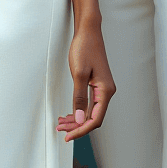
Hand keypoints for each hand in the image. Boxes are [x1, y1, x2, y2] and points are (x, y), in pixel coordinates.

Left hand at [56, 22, 114, 140]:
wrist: (88, 31)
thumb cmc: (84, 48)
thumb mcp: (78, 73)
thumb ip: (79, 98)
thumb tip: (80, 120)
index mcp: (105, 91)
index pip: (95, 119)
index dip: (81, 130)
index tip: (68, 136)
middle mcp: (106, 92)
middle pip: (93, 117)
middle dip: (77, 126)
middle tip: (60, 130)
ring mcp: (102, 88)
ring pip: (90, 111)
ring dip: (77, 119)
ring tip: (61, 123)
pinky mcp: (96, 84)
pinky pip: (89, 103)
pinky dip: (78, 109)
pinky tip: (69, 112)